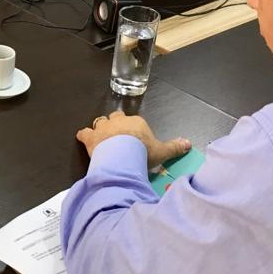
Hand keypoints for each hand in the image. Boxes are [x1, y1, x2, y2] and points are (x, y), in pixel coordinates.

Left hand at [75, 110, 190, 167]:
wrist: (123, 155)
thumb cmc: (144, 152)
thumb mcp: (162, 151)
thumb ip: (174, 147)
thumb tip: (189, 143)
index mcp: (136, 122)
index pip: (134, 121)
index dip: (133, 128)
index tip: (134, 137)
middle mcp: (118, 121)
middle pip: (115, 117)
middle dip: (115, 123)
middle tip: (117, 134)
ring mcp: (103, 128)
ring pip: (100, 122)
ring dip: (100, 128)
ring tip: (101, 136)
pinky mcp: (90, 137)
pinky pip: (84, 132)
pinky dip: (84, 135)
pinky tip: (83, 138)